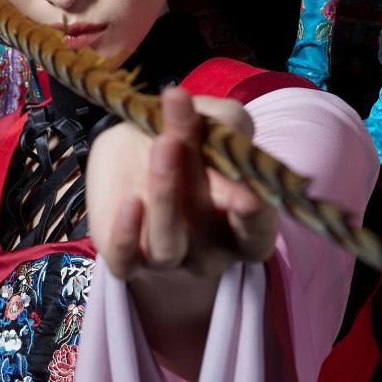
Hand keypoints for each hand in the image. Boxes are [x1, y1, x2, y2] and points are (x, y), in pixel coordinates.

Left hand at [85, 84, 279, 282]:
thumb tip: (225, 124)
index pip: (256, 233)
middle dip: (202, 193)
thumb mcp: (212, 123)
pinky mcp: (125, 257)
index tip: (247, 193)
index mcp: (241, 226)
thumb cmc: (189, 145)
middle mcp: (207, 249)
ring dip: (165, 194)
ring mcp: (166, 257)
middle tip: (198, 150)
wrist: (130, 154)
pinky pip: (125, 260)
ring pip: (167, 244)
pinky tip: (130, 201)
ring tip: (164, 143)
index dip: (255, 218)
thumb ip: (227, 122)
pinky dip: (126, 235)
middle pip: (210, 231)